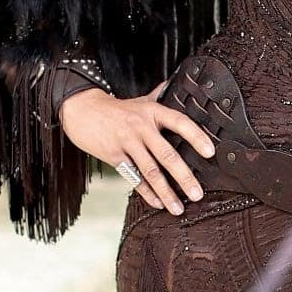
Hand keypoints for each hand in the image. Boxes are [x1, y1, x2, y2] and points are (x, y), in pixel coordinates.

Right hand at [57, 82, 216, 215]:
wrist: (81, 110)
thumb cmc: (115, 109)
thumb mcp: (139, 99)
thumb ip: (158, 95)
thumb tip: (175, 83)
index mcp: (152, 111)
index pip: (180, 122)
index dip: (196, 136)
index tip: (210, 152)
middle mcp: (141, 126)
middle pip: (167, 154)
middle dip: (184, 177)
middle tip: (197, 193)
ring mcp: (127, 142)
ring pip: (150, 171)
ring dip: (166, 192)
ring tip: (178, 208)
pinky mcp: (114, 156)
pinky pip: (134, 177)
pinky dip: (147, 192)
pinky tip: (157, 203)